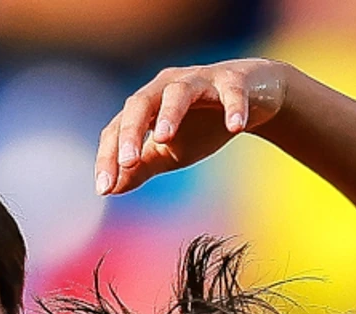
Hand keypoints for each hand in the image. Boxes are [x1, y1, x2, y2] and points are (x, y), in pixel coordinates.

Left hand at [97, 59, 294, 195]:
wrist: (252, 98)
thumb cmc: (203, 125)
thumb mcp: (168, 152)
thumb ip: (140, 167)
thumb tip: (109, 190)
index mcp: (147, 104)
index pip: (119, 127)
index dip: (108, 157)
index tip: (103, 188)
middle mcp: (167, 86)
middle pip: (141, 103)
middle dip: (131, 132)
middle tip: (128, 162)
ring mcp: (200, 80)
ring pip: (178, 92)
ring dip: (169, 114)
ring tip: (164, 138)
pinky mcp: (234, 80)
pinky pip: (232, 92)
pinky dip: (232, 107)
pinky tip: (234, 127)